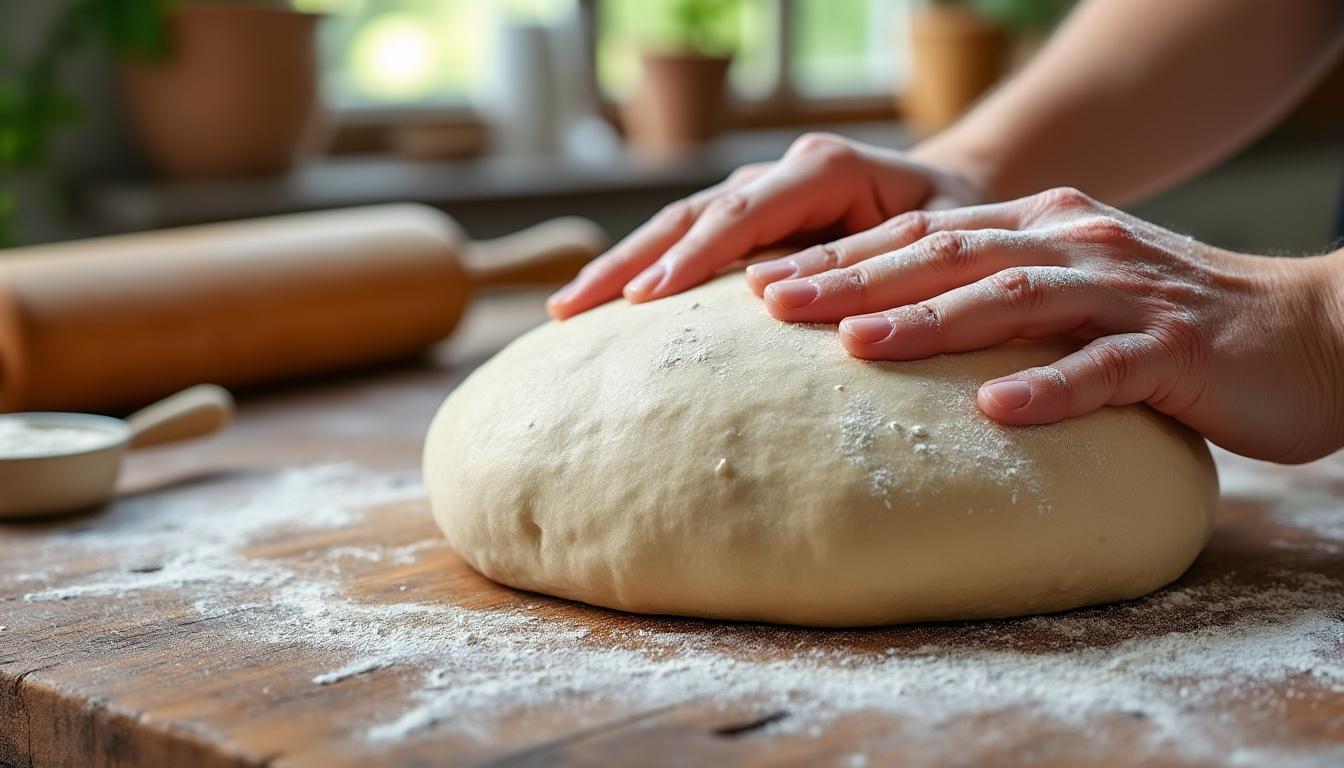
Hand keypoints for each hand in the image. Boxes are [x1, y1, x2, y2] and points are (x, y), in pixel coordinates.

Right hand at [546, 133, 984, 319]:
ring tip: (565, 311)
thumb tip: (838, 319)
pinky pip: (684, 243)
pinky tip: (598, 306)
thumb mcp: (942, 241)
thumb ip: (896, 265)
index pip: (748, 210)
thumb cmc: (956, 230)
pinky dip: (641, 271)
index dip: (699, 253)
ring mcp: (756, 197)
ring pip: (675, 227)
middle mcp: (780, 176)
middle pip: (692, 215)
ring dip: (620, 267)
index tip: (653, 297)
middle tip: (576, 310)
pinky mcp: (745, 224)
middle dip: (632, 262)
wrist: (951, 206)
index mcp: (826, 170)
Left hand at [749, 186, 1343, 462]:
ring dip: (929, 320)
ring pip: (1013, 299)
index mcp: (1042, 228)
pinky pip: (1106, 368)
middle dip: (854, 279)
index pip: (923, 236)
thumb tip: (886, 326)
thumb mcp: (1072, 290)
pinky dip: (1052, 386)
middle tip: (772, 303)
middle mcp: (1075, 244)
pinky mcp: (1177, 351)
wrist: (1308, 332)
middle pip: (947, 255)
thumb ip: (996, 295)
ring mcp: (1127, 293)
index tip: (764, 283)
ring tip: (855, 346)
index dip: (842, 257)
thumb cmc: (1168, 324)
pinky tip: (998, 410)